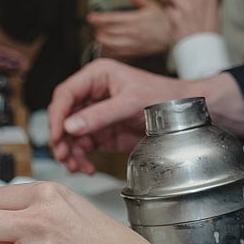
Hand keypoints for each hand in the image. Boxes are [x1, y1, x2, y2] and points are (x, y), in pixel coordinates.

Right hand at [47, 58, 188, 172]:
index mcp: (97, 76)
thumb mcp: (131, 103)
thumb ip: (100, 115)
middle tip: (64, 155)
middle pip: (63, 116)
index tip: (57, 135)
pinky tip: (87, 167)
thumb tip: (70, 126)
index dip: (57, 116)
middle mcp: (93, 94)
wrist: (186, 115)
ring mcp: (96, 114)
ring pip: (70, 135)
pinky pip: (83, 146)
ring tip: (75, 166)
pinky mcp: (102, 132)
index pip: (66, 94)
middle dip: (61, 138)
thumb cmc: (164, 97)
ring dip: (69, 152)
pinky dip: (81, 159)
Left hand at [86, 0, 170, 59]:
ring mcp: (131, 44)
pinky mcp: (133, 52)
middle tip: (95, 25)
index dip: (98, 18)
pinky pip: (116, 53)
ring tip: (99, 34)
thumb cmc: (163, 22)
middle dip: (97, 28)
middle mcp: (131, 33)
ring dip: (101, 39)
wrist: (172, 38)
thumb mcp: (152, 6)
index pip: (111, 19)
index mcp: (134, 20)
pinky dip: (108, 49)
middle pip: (107, 32)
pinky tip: (107, 45)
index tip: (91, 17)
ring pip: (109, 43)